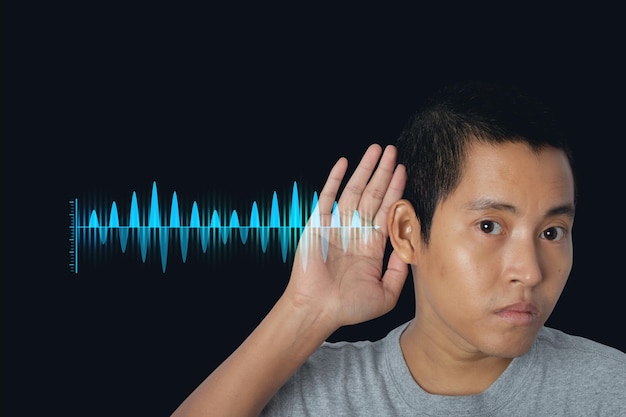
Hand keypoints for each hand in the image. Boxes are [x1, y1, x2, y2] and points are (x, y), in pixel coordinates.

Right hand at [286, 144, 407, 330]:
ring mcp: (337, 226)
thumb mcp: (386, 293)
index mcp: (371, 246)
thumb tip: (411, 246)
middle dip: (384, 173)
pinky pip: (328, 196)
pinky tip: (344, 163)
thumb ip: (400, 270)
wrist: (317, 310)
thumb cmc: (349, 308)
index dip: (396, 191)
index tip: (404, 171)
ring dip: (365, 169)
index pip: (388, 211)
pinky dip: (335, 179)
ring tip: (376, 150)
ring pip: (354, 190)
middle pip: (374, 195)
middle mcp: (356, 232)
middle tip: (393, 151)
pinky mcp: (319, 224)